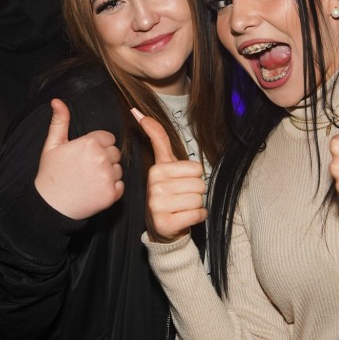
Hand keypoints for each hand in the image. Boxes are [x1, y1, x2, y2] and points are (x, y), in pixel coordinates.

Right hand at [35, 99, 123, 219]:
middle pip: (115, 152)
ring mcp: (108, 177)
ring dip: (108, 174)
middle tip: (86, 169)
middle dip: (104, 158)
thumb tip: (57, 100)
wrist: (50, 206)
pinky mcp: (112, 194)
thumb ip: (60, 121)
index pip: (108, 138)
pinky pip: (120, 186)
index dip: (97, 146)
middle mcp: (101, 158)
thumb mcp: (52, 145)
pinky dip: (111, 189)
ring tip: (89, 180)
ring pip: (119, 169)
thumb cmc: (51, 174)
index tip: (85, 156)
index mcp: (89, 143)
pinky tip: (95, 190)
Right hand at [133, 108, 206, 242]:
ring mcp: (158, 205)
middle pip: (200, 184)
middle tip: (181, 198)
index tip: (178, 182)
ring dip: (196, 206)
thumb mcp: (164, 164)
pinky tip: (184, 218)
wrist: (162, 229)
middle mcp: (154, 186)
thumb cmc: (168, 192)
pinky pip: (198, 214)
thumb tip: (138, 110)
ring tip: (181, 208)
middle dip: (196, 192)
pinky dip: (197, 218)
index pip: (195, 168)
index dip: (192, 176)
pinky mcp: (165, 223)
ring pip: (199, 199)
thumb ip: (157, 137)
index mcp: (156, 170)